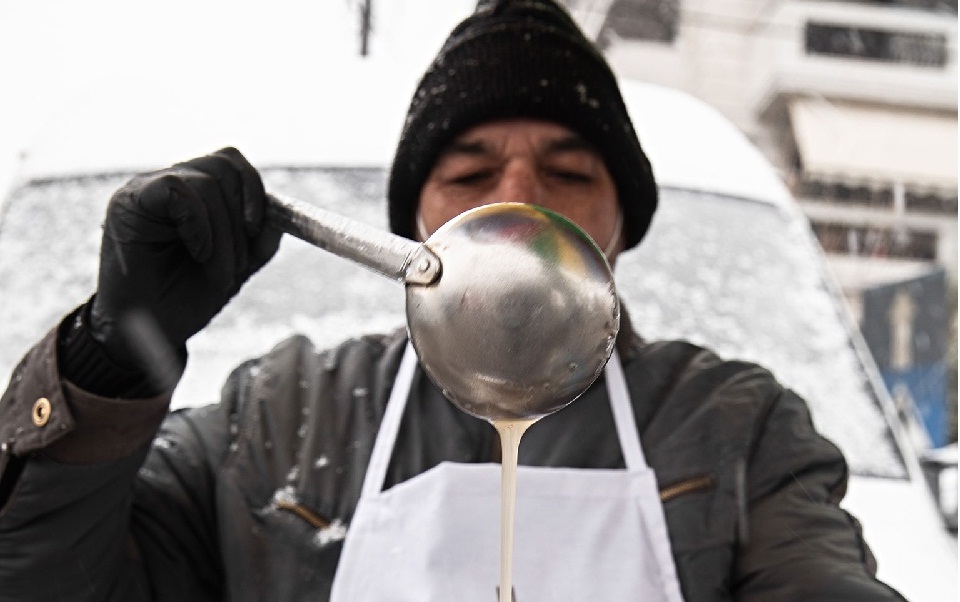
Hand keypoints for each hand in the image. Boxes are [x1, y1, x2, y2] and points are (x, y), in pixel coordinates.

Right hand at [90, 147, 280, 371]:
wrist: (149, 331)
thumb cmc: (185, 297)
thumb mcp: (235, 265)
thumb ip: (258, 239)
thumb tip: (279, 213)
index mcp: (194, 193)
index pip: (230, 161)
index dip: (254, 190)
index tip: (257, 229)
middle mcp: (168, 184)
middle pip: (224, 166)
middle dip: (240, 220)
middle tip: (236, 266)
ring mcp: (146, 189)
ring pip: (206, 181)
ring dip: (224, 233)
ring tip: (218, 272)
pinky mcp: (129, 201)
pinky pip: (176, 189)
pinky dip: (199, 225)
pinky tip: (199, 253)